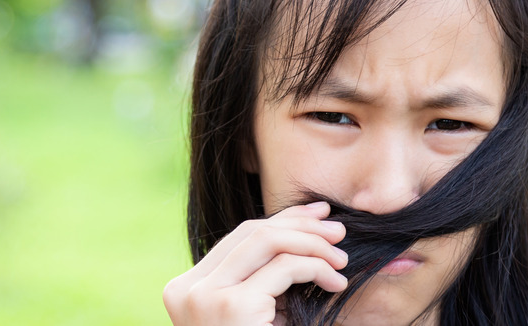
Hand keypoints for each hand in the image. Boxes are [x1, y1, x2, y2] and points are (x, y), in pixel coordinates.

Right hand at [162, 201, 347, 325]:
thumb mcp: (257, 314)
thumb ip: (264, 277)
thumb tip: (307, 226)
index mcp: (187, 289)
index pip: (238, 237)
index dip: (282, 220)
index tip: (317, 213)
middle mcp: (188, 289)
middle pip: (251, 232)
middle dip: (300, 224)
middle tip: (338, 229)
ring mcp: (205, 298)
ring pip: (268, 241)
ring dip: (313, 243)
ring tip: (341, 257)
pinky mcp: (231, 307)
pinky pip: (286, 268)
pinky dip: (317, 267)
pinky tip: (337, 282)